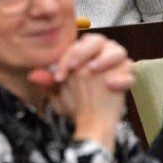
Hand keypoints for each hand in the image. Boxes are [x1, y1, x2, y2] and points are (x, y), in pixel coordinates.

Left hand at [28, 34, 130, 151]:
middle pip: (98, 40)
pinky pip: (129, 74)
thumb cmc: (76, 102)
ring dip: (105, 58)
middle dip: (86, 51)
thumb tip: (32, 76)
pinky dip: (122, 78)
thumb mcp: (59, 93)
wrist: (92, 122)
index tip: (59, 76)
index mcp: (83, 54)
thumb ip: (48, 82)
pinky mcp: (127, 80)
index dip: (67, 58)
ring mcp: (116, 67)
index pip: (76, 46)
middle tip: (76, 67)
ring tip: (93, 70)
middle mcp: (100, 56)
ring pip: (119, 51)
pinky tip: (111, 85)